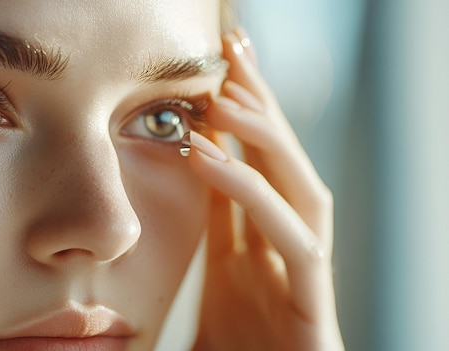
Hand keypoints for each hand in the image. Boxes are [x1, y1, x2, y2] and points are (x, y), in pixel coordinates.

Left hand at [190, 28, 343, 350]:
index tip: (217, 66)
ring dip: (266, 138)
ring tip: (222, 96)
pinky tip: (209, 159)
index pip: (254, 166)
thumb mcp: (210, 284)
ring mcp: (304, 279)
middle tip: (231, 50)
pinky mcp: (313, 309)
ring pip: (301, 189)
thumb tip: (172, 178)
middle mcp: (285, 253)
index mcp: (257, 248)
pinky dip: (254, 195)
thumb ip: (207, 234)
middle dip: (263, 105)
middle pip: (284, 165)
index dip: (240, 115)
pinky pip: (295, 241)